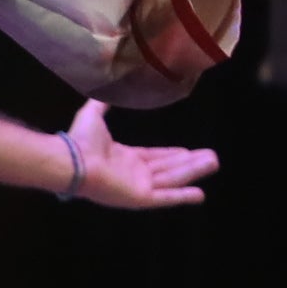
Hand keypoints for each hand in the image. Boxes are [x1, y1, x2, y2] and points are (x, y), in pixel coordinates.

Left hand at [52, 97, 215, 209]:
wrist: (73, 159)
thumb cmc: (81, 140)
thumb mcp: (93, 115)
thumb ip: (102, 104)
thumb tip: (107, 89)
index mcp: (123, 158)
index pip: (154, 157)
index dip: (172, 155)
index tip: (189, 151)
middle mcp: (133, 173)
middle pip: (168, 168)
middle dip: (190, 163)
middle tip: (212, 157)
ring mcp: (137, 187)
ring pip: (172, 179)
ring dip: (193, 172)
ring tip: (213, 162)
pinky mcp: (140, 198)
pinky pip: (166, 198)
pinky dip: (183, 197)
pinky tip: (200, 195)